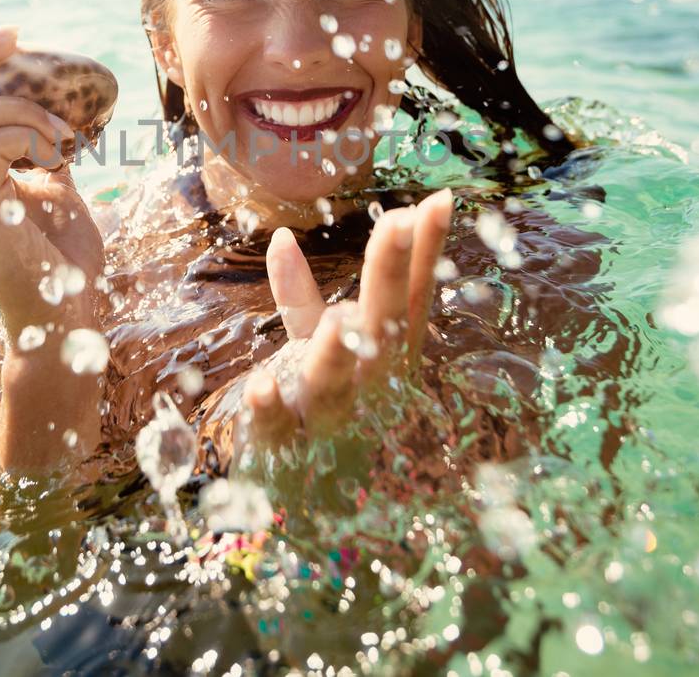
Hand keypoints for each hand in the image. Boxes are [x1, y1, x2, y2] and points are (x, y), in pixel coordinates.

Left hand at [241, 189, 453, 451]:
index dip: (425, 251)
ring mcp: (332, 420)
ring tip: (339, 322)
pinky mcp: (288, 451)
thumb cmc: (317, 408)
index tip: (440, 201)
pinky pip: (280, 430)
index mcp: (384, 352)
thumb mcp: (312, 346)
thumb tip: (280, 236)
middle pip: (383, 328)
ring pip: (336, 385)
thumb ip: (300, 296)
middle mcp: (369, 385)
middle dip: (391, 277)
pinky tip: (259, 385)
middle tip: (400, 223)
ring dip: (336, 354)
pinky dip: (270, 411)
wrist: (301, 497)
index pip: (410, 295)